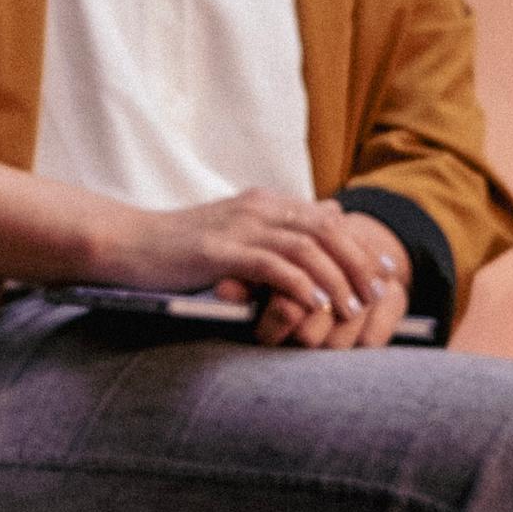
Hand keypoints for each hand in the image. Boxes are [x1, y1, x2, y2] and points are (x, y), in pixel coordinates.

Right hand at [106, 188, 415, 351]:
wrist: (125, 244)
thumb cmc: (178, 250)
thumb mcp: (235, 233)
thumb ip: (279, 229)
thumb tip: (331, 215)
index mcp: (264, 203)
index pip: (328, 218)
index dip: (362, 244)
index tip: (387, 272)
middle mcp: (257, 208)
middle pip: (326, 229)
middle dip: (359, 262)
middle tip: (381, 293)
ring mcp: (238, 227)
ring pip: (305, 246)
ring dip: (336, 278)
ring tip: (354, 307)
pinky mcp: (218, 251)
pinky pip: (271, 265)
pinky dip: (299, 284)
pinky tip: (315, 305)